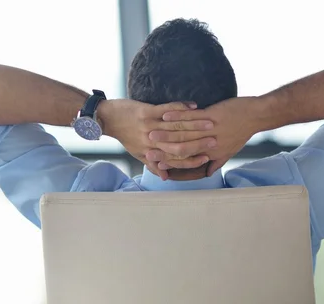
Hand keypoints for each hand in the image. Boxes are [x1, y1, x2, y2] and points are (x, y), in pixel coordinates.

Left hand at [97, 99, 215, 179]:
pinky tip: (194, 106)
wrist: (107, 118)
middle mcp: (151, 141)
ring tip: (210, 123)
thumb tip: (167, 177)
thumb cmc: (125, 136)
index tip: (207, 157)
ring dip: (195, 124)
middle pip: (179, 143)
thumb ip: (153, 165)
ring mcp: (149, 125)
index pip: (175, 159)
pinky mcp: (146, 111)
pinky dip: (182, 107)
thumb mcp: (137, 153)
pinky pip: (168, 109)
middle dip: (199, 142)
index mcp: (150, 152)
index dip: (192, 159)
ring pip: (176, 127)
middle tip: (215, 140)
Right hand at [145, 97, 262, 175]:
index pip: (186, 161)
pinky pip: (190, 119)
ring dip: (165, 133)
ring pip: (183, 135)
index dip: (169, 162)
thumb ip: (216, 162)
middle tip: (146, 148)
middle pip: (181, 150)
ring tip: (150, 131)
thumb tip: (207, 172)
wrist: (255, 116)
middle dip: (162, 149)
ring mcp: (209, 132)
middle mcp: (208, 146)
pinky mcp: (211, 117)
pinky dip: (176, 116)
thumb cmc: (242, 132)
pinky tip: (165, 114)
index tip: (155, 162)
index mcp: (211, 155)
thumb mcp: (229, 151)